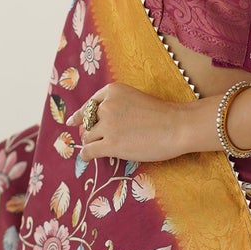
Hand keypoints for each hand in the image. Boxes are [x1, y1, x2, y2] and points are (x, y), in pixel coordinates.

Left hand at [64, 83, 190, 163]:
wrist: (177, 126)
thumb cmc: (162, 115)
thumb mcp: (134, 99)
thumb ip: (116, 107)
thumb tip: (95, 124)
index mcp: (112, 91)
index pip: (90, 105)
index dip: (81, 115)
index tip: (72, 122)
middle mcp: (106, 106)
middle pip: (88, 123)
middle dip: (92, 131)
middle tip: (98, 140)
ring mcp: (107, 126)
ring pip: (88, 137)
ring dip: (93, 144)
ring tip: (102, 149)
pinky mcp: (111, 145)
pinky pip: (89, 151)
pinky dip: (87, 155)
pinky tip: (88, 158)